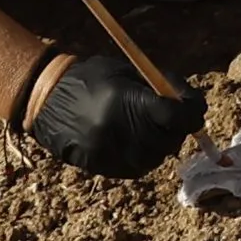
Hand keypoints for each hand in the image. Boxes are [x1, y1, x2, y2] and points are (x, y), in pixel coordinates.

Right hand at [13, 46, 193, 176]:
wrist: (44, 98)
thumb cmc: (91, 77)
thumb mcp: (127, 71)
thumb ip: (161, 87)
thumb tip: (193, 104)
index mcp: (125, 99)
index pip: (175, 116)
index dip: (192, 114)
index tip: (196, 110)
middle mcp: (117, 129)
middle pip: (168, 139)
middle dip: (178, 130)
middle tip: (175, 119)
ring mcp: (106, 151)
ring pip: (154, 158)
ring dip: (162, 145)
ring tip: (154, 130)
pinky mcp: (98, 165)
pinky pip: (135, 169)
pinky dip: (144, 157)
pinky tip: (138, 142)